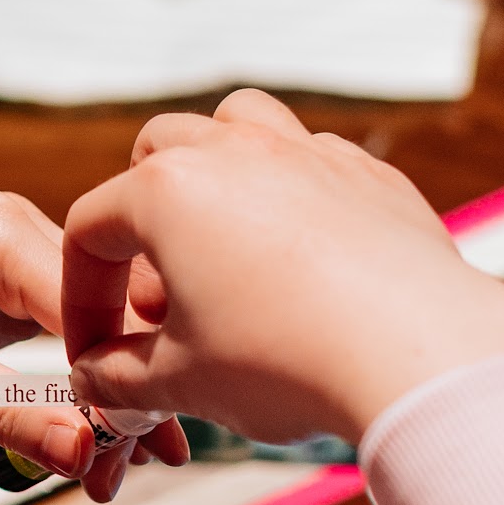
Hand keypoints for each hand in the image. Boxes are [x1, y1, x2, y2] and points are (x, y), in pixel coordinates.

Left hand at [0, 192, 191, 491]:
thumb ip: (14, 416)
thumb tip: (96, 454)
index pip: (97, 303)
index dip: (127, 376)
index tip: (143, 448)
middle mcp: (12, 228)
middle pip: (106, 312)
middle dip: (127, 392)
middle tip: (147, 468)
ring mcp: (8, 258)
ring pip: (91, 330)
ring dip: (106, 397)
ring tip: (127, 469)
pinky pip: (61, 338)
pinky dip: (77, 388)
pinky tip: (99, 440)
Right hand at [64, 90, 503, 443]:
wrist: (419, 355)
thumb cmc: (286, 362)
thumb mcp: (180, 383)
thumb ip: (117, 378)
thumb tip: (94, 379)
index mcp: (168, 190)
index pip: (92, 231)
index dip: (84, 297)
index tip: (98, 350)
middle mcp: (235, 150)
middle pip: (158, 151)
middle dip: (141, 218)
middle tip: (159, 293)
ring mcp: (309, 152)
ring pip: (240, 122)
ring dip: (216, 169)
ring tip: (223, 243)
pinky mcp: (371, 175)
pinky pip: (315, 159)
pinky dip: (293, 194)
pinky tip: (303, 262)